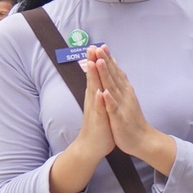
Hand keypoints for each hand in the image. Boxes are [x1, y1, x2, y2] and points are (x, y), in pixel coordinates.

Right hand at [47, 52, 117, 192]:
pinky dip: (99, 101)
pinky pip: (99, 109)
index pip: (97, 75)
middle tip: (91, 47)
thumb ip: (99, 92)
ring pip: (94, 90)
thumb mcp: (100, 106)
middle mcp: (94, 100)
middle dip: (93, 63)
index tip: (98, 46)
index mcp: (97, 95)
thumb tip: (99, 80)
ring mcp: (96, 109)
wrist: (92, 146)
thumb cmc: (99, 125)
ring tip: (92, 62)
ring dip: (93, 77)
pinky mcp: (99, 120)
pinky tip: (99, 92)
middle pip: (93, 78)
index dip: (98, 61)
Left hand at [88, 45, 175, 172]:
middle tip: (98, 48)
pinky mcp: (119, 118)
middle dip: (105, 61)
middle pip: (113, 76)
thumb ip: (121, 85)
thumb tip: (117, 71)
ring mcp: (122, 106)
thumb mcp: (126, 100)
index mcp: (124, 92)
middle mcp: (124, 96)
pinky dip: (109, 100)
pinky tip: (104, 92)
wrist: (143, 140)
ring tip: (99, 62)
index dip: (107, 59)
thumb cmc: (131, 120)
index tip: (100, 46)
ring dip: (106, 75)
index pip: (115, 73)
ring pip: (112, 88)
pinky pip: (113, 108)